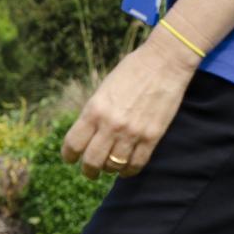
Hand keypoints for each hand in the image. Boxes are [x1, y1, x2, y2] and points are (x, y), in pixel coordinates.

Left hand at [62, 29, 199, 178]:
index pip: (73, 144)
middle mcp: (110, 124)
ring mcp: (132, 132)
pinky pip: (136, 164)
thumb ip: (94, 113)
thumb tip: (86, 135)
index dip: (69, 156)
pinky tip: (126, 169)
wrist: (164, 62)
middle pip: (92, 161)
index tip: (70, 158)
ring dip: (109, 170)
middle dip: (88, 170)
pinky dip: (129, 170)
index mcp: (93, 110)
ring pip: (113, 166)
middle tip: (89, 171)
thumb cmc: (131, 71)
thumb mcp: (103, 90)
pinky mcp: (152, 137)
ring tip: (109, 168)